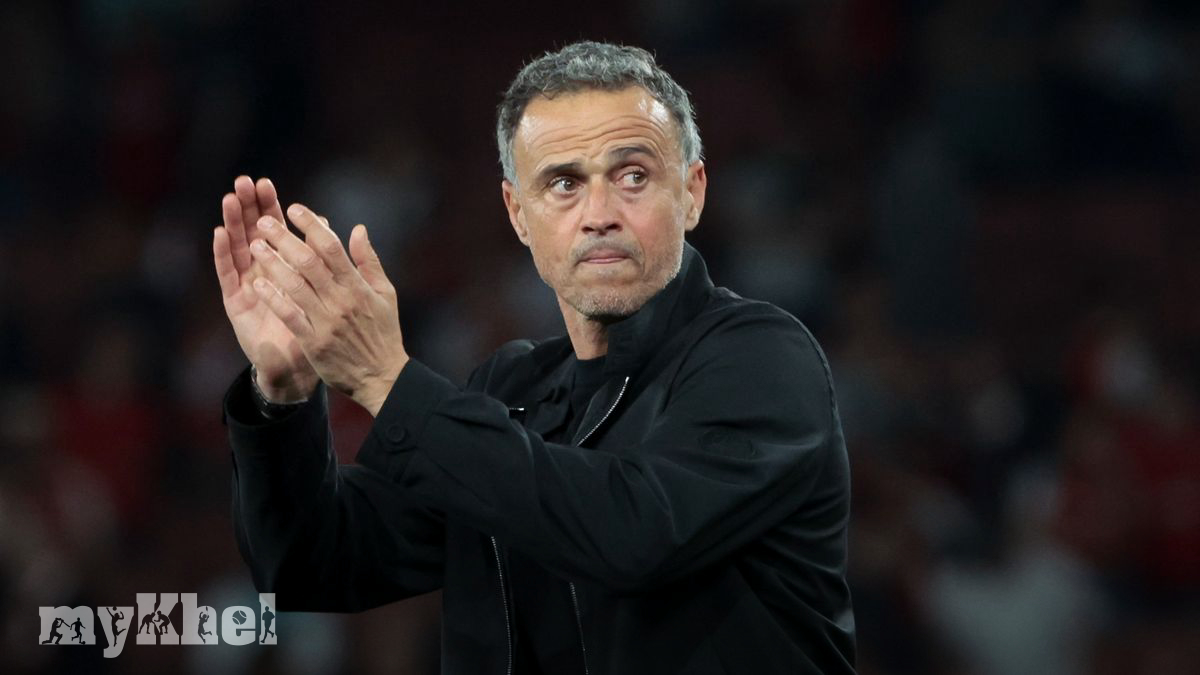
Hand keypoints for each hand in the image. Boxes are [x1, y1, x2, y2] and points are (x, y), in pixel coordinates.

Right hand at [213, 176, 318, 401]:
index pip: (278, 229)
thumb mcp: (328, 292)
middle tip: (244, 182)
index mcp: (287, 265)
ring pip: (239, 247)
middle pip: (254, 232)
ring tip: (230, 198)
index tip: (267, 184)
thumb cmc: (316, 328)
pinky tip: (220, 232)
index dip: (271, 207)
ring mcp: (248, 284)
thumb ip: (331, 259)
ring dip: (234, 222)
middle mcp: (264, 270)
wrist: (299, 367)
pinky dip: (223, 253)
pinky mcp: (236, 302)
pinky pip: (228, 274)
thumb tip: (333, 226)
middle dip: (250, 207)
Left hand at [248, 203, 407, 415]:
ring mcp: (327, 322)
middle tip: (263, 221)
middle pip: (309, 261)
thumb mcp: (385, 294)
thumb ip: (369, 261)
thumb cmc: (383, 333)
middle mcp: (342, 300)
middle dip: (284, 238)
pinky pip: (290, 315)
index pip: (332, 247)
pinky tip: (257, 283)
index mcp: (358, 286)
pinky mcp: (314, 342)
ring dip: (273, 263)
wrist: (382, 377)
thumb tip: (357, 229)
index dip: (311, 225)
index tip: (294, 208)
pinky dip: (273, 298)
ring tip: (254, 245)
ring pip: (295, 285)